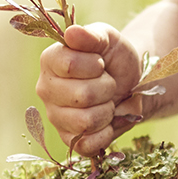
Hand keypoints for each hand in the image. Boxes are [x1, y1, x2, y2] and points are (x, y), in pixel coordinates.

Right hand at [36, 22, 142, 155]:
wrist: (131, 83)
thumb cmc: (114, 57)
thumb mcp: (108, 39)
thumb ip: (92, 35)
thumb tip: (72, 33)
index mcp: (50, 61)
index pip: (70, 65)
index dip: (94, 65)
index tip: (100, 62)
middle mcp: (46, 90)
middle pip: (81, 96)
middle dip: (106, 88)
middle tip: (107, 83)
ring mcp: (55, 117)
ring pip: (85, 122)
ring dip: (106, 111)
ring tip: (106, 101)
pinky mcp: (69, 140)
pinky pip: (86, 145)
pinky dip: (105, 134)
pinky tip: (106, 121)